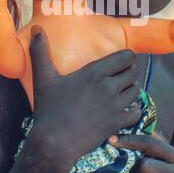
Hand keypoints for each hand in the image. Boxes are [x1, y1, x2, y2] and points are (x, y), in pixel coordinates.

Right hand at [28, 26, 141, 167]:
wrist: (54, 143)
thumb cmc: (48, 109)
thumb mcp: (43, 78)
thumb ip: (40, 52)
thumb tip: (37, 29)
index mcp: (94, 72)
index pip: (126, 57)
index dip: (128, 57)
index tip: (123, 60)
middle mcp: (108, 87)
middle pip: (134, 72)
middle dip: (130, 72)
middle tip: (122, 75)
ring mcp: (115, 106)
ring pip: (136, 91)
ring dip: (131, 89)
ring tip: (123, 90)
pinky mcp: (117, 124)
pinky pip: (136, 113)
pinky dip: (133, 111)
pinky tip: (124, 110)